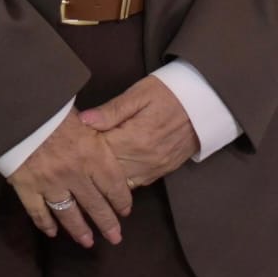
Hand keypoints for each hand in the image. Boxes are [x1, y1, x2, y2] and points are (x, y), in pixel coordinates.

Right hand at [6, 111, 130, 247]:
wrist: (18, 110)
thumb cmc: (53, 107)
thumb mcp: (84, 116)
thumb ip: (97, 132)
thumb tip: (109, 139)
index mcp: (93, 153)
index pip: (114, 184)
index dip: (122, 200)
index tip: (125, 211)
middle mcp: (75, 173)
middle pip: (95, 205)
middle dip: (106, 223)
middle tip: (114, 237)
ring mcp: (50, 183)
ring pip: (69, 214)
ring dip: (79, 230)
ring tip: (87, 241)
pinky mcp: (27, 187)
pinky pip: (38, 212)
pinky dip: (45, 224)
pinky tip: (52, 232)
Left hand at [78, 76, 198, 188]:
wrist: (205, 102)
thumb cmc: (170, 92)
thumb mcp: (139, 93)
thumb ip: (111, 110)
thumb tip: (84, 120)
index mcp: (136, 138)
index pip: (99, 152)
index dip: (83, 149)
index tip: (72, 143)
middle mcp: (145, 159)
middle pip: (107, 173)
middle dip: (91, 167)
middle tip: (76, 159)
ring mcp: (155, 168)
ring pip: (121, 184)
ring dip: (106, 178)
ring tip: (91, 169)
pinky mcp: (163, 171)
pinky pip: (136, 184)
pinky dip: (122, 180)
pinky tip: (113, 172)